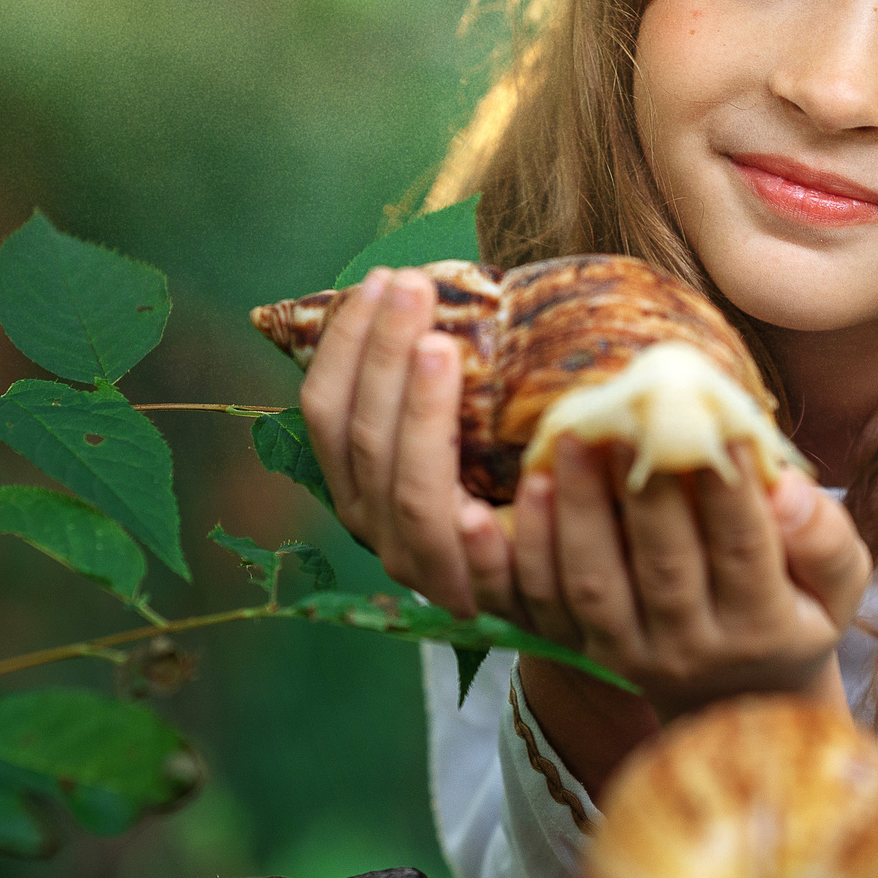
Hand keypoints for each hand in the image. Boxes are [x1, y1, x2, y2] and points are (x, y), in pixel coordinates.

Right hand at [296, 266, 497, 616]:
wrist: (551, 579)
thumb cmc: (504, 475)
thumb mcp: (462, 421)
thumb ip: (435, 373)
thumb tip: (434, 283)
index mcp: (353, 475)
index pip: (325, 406)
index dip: (345, 343)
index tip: (377, 281)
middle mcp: (370, 520)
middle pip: (363, 436)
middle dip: (382, 356)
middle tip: (414, 288)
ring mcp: (417, 562)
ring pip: (410, 488)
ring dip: (421, 415)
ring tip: (442, 348)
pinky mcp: (470, 596)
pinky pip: (469, 559)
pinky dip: (478, 530)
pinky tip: (502, 490)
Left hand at [468, 436, 869, 724]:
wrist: (735, 697)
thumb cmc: (791, 611)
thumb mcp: (834, 587)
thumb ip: (825, 539)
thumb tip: (786, 487)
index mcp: (762, 626)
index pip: (745, 550)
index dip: (729, 490)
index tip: (717, 424)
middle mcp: (690, 648)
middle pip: (664, 567)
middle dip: (645, 490)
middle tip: (628, 417)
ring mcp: (626, 653)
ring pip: (593, 587)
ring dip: (576, 512)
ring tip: (567, 441)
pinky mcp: (577, 647)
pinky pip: (538, 606)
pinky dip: (508, 560)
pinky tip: (498, 503)